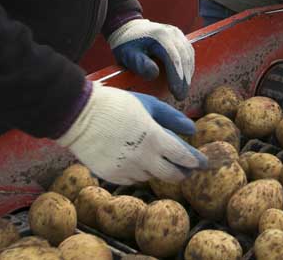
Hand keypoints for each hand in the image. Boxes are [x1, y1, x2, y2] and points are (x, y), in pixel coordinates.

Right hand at [57, 84, 206, 184]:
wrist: (80, 115)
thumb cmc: (117, 104)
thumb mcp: (148, 104)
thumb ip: (172, 118)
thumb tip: (192, 130)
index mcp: (154, 138)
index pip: (183, 156)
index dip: (195, 161)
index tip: (203, 163)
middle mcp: (142, 158)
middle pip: (171, 175)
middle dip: (182, 172)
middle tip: (187, 169)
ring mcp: (126, 169)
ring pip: (151, 177)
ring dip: (158, 170)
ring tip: (157, 158)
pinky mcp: (112, 176)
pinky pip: (133, 179)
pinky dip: (139, 172)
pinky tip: (137, 160)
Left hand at [108, 19, 194, 99]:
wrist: (129, 28)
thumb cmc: (127, 45)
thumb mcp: (129, 56)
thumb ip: (140, 64)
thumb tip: (155, 74)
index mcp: (160, 37)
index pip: (173, 59)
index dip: (176, 77)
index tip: (176, 93)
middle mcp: (172, 32)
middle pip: (184, 58)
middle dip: (184, 79)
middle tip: (181, 96)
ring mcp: (177, 33)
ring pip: (188, 55)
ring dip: (188, 74)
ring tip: (183, 90)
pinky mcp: (180, 36)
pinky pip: (188, 52)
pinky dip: (188, 66)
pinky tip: (185, 78)